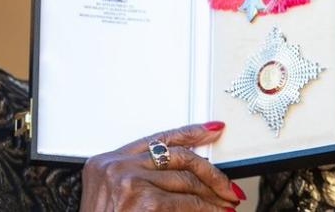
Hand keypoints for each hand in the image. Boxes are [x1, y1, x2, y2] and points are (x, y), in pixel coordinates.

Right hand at [80, 122, 245, 210]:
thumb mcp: (116, 197)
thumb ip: (145, 180)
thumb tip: (188, 178)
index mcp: (107, 162)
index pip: (156, 139)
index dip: (189, 133)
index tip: (210, 131)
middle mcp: (116, 166)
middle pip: (177, 156)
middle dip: (210, 172)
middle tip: (227, 186)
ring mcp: (129, 182)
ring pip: (186, 181)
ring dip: (212, 195)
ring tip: (225, 204)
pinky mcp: (144, 201)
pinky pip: (187, 203)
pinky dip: (206, 210)